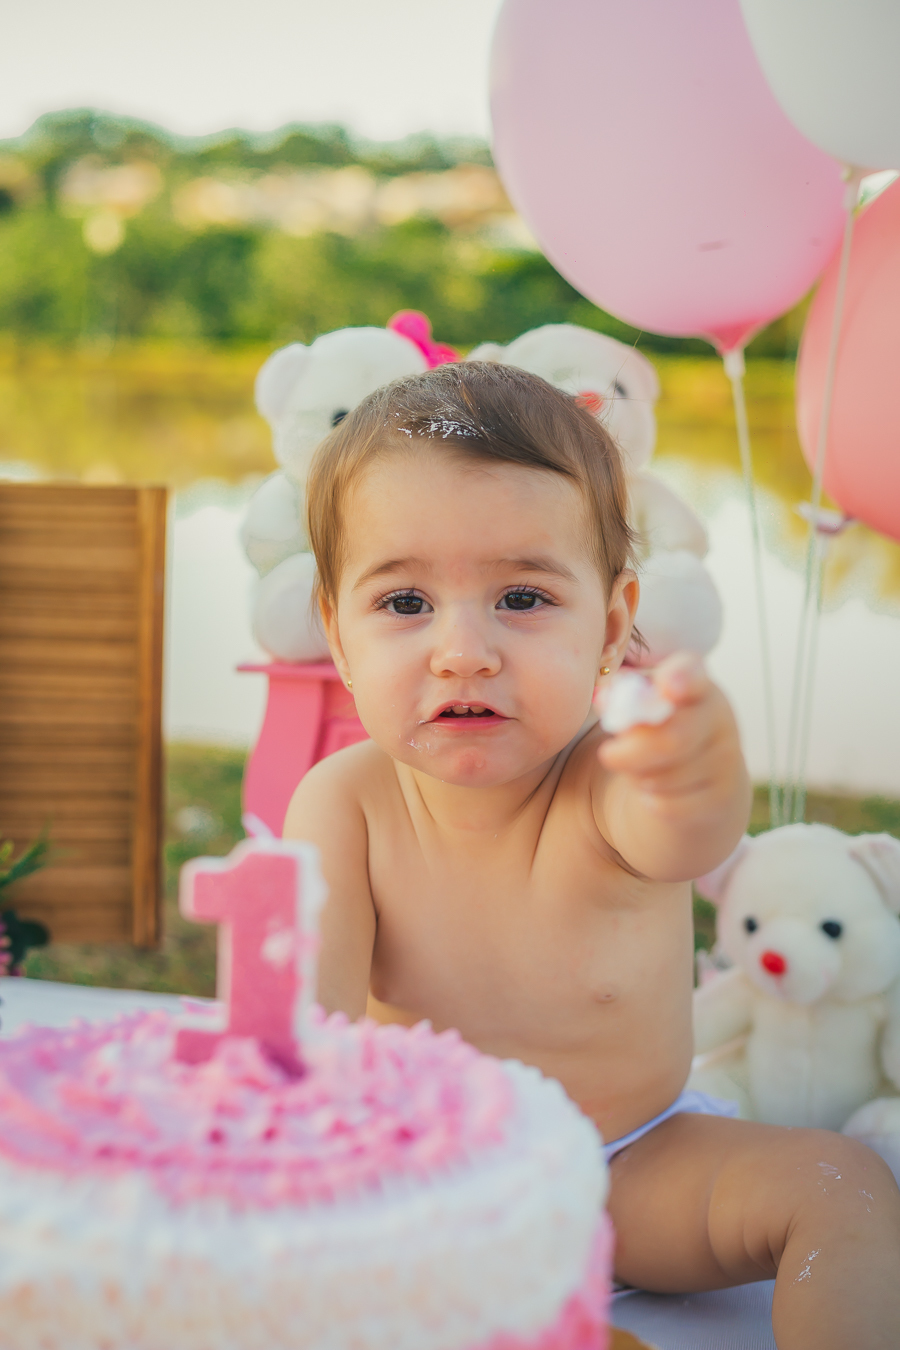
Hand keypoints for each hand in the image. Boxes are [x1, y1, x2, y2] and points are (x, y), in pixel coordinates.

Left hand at [596, 654, 749, 879]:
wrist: (699, 776)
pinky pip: (670, 805)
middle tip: (606, 754)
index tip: (668, 687)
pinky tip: (657, 788)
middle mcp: (718, 716)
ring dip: (638, 776)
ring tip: (640, 767)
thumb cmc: (658, 728)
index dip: (680, 678)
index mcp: (695, 682)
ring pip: (665, 777)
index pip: (692, 674)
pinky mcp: (724, 795)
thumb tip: (604, 701)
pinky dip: (651, 800)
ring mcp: (727, 757)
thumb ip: (620, 698)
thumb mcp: (642, 706)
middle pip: (672, 738)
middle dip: (632, 752)